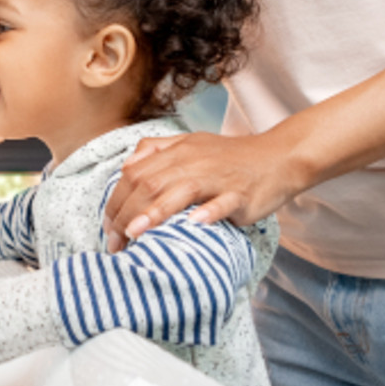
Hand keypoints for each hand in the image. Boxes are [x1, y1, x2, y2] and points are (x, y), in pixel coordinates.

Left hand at [103, 132, 299, 252]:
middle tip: (115, 241)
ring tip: (136, 233)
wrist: (277, 157)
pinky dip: (208, 213)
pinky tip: (194, 224)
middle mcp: (192, 161)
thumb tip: (126, 166)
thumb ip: (157, 149)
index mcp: (177, 150)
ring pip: (180, 191)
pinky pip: (222, 202)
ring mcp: (217, 177)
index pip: (135, 172)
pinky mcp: (240, 193)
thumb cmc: (230, 157)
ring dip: (155, 212)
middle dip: (127, 212)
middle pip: (151, 183)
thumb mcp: (190, 144)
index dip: (116, 199)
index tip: (108, 225)